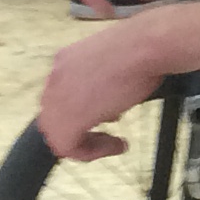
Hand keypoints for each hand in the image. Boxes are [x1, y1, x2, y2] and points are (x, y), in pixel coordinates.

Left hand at [38, 18, 171, 161]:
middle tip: (106, 135)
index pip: (62, 96)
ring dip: (85, 142)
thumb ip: (102, 83)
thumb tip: (109, 106)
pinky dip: (91, 152)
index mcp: (64, 61)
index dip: (84, 111)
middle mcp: (55, 77)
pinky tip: (116, 145)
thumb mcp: (115, 63)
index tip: (110, 118)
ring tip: (112, 143)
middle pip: (54, 116)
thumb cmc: (141, 49)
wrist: (145, 47)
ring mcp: (58, 97)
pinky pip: (68, 146)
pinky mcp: (68, 117)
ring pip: (57, 134)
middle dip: (80, 129)